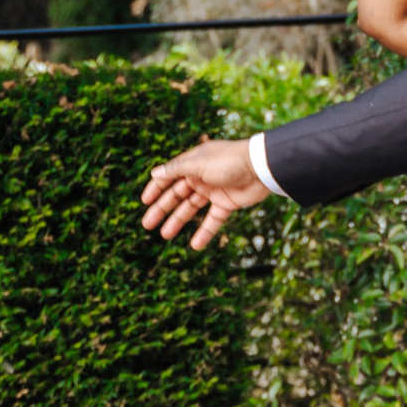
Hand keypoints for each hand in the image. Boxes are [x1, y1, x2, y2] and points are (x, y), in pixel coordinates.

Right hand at [140, 139, 272, 248]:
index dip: (156, 189)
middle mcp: (200, 177)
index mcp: (192, 164)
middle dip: (162, 209)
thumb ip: (177, 170)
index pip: (169, 177)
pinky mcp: (227, 204)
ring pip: (191, 209)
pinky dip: (204, 232)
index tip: (144, 202)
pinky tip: (194, 245)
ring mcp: (213, 191)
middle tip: (147, 224)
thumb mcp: (199, 163)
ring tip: (165, 235)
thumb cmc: (230, 160)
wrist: (262, 167)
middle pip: (177, 196)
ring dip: (178, 221)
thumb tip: (154, 173)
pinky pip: (212, 220)